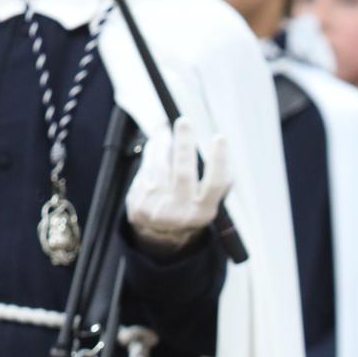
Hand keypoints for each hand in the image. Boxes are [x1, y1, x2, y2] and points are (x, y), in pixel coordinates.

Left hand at [127, 118, 231, 250]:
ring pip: (160, 166)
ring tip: (166, 128)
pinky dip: (151, 152)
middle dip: (185, 145)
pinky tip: (156, 142)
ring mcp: (156, 208)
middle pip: (183, 173)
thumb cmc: (189, 208)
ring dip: (163, 143)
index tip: (220, 138)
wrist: (159, 235)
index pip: (215, 184)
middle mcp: (179, 212)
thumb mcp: (208, 201)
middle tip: (185, 121)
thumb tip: (219, 146)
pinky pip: (145, 169)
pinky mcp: (138, 202)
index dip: (219, 161)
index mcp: (202, 212)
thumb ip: (217, 180)